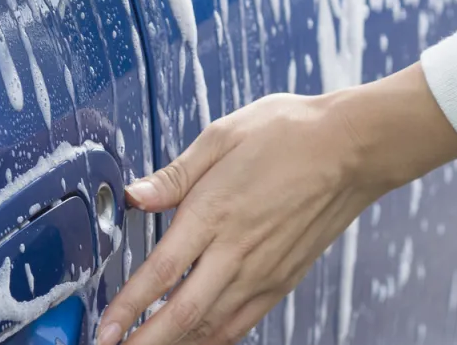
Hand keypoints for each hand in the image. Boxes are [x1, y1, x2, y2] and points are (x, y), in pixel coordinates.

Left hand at [97, 64, 456, 344]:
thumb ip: (175, 174)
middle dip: (144, 342)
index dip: (128, 307)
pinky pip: (242, 322)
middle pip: (182, 314)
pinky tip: (196, 340)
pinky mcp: (283, 279)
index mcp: (214, 211)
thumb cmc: (289, 132)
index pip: (161, 272)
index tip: (105, 328)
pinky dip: (213, 339)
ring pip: (211, 326)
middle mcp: (237, 250)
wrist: (352, 148)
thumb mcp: (223, 136)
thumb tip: (134, 195)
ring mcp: (263, 271)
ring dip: (175, 343)